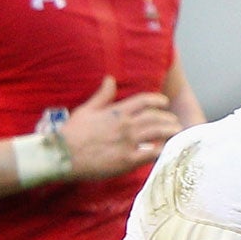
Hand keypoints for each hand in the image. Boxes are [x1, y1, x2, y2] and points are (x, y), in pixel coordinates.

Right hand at [59, 76, 181, 178]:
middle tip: (175, 122)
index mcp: (116, 112)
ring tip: (177, 133)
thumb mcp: (86, 110)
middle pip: (155, 118)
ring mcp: (128, 143)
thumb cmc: (71, 133)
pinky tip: (166, 152)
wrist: (63, 154)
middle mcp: (125, 125)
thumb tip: (110, 78)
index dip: (157, 100)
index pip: (143, 101)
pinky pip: (150, 155)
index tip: (164, 102)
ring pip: (157, 134)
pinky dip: (161, 152)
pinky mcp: (127, 160)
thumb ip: (102, 95)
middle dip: (168, 119)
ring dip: (170, 132)